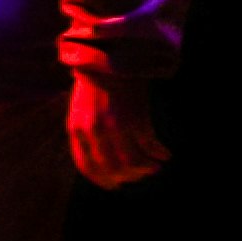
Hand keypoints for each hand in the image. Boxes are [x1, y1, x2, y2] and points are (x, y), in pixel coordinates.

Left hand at [67, 68, 169, 190]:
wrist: (109, 55)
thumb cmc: (96, 82)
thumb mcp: (81, 109)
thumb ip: (85, 134)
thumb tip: (99, 161)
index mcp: (76, 129)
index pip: (87, 167)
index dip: (102, 180)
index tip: (114, 185)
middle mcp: (94, 132)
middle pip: (111, 169)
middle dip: (126, 178)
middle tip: (138, 177)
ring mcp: (115, 126)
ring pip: (132, 164)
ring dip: (145, 170)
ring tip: (155, 167)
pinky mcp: (135, 117)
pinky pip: (149, 147)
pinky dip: (158, 154)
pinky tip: (165, 154)